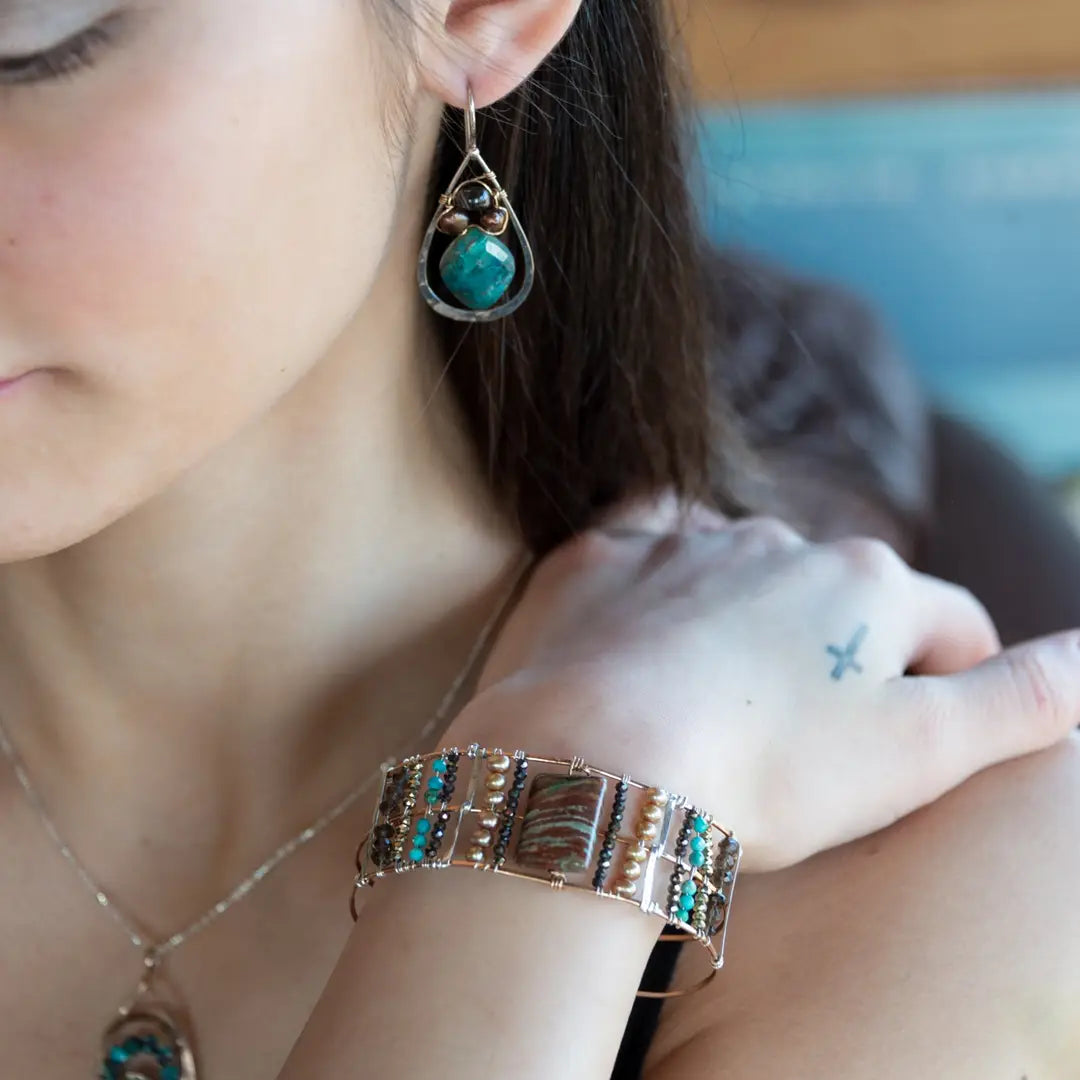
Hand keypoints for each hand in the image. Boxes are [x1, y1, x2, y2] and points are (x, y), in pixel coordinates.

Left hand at [449, 496, 1079, 870]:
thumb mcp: (922, 751)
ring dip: (747, 617)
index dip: (951, 684)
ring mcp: (680, 542)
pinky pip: (639, 545)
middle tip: (804, 731)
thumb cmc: (767, 771)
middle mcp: (779, 541)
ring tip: (720, 693)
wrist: (595, 763)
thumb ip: (1021, 699)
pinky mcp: (597, 559)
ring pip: (742, 570)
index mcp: (869, 584)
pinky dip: (651, 577)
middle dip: (839, 652)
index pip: (949, 625)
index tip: (919, 736)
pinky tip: (644, 621)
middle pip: (841, 596)